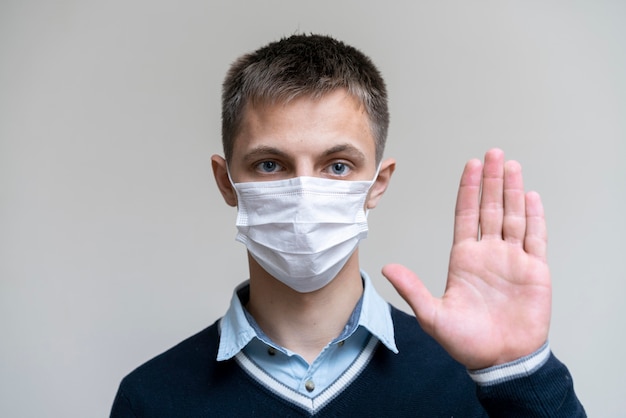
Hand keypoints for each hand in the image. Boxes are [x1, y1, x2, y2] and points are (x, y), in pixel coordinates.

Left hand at [383, 149, 550, 369]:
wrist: (501, 361)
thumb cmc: (467, 342)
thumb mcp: (433, 316)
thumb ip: (412, 289)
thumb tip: (387, 267)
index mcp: (464, 259)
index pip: (466, 215)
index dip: (468, 190)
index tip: (470, 166)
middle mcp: (488, 253)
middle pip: (490, 208)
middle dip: (491, 180)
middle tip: (493, 154)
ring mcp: (512, 260)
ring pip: (513, 216)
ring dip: (513, 191)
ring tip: (511, 166)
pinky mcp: (534, 270)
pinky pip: (536, 238)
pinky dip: (535, 217)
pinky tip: (532, 197)